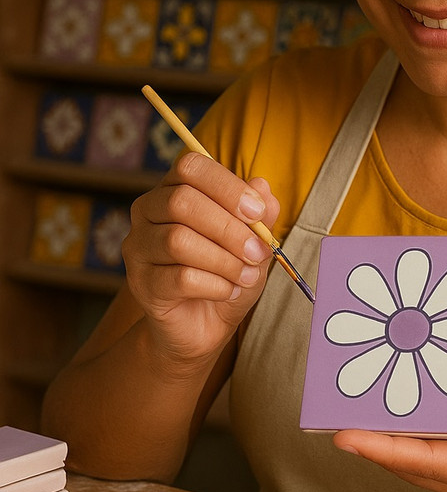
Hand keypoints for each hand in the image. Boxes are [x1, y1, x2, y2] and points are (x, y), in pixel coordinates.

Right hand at [123, 152, 280, 364]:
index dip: (226, 185)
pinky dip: (214, 285)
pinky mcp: (140, 283)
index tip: (258, 212)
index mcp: (174, 189)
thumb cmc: (227, 274)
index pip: (190, 166)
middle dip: (229, 228)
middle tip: (258, 252)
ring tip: (246, 276)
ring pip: (178, 241)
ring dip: (224, 260)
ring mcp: (138, 247)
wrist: (204, 325)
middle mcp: (147, 211)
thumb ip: (260, 216)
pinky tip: (227, 291)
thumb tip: (263, 187)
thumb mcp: (253, 243)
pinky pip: (178, 277)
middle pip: (181, 202)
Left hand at [333, 331, 446, 491]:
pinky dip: (404, 432)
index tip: (344, 436)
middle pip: (405, 462)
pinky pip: (423, 453)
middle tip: (334, 402)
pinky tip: (390, 401)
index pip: (426, 462)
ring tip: (350, 398)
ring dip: (382, 434)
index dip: (383, 449)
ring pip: (410, 460)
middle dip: (369, 436)